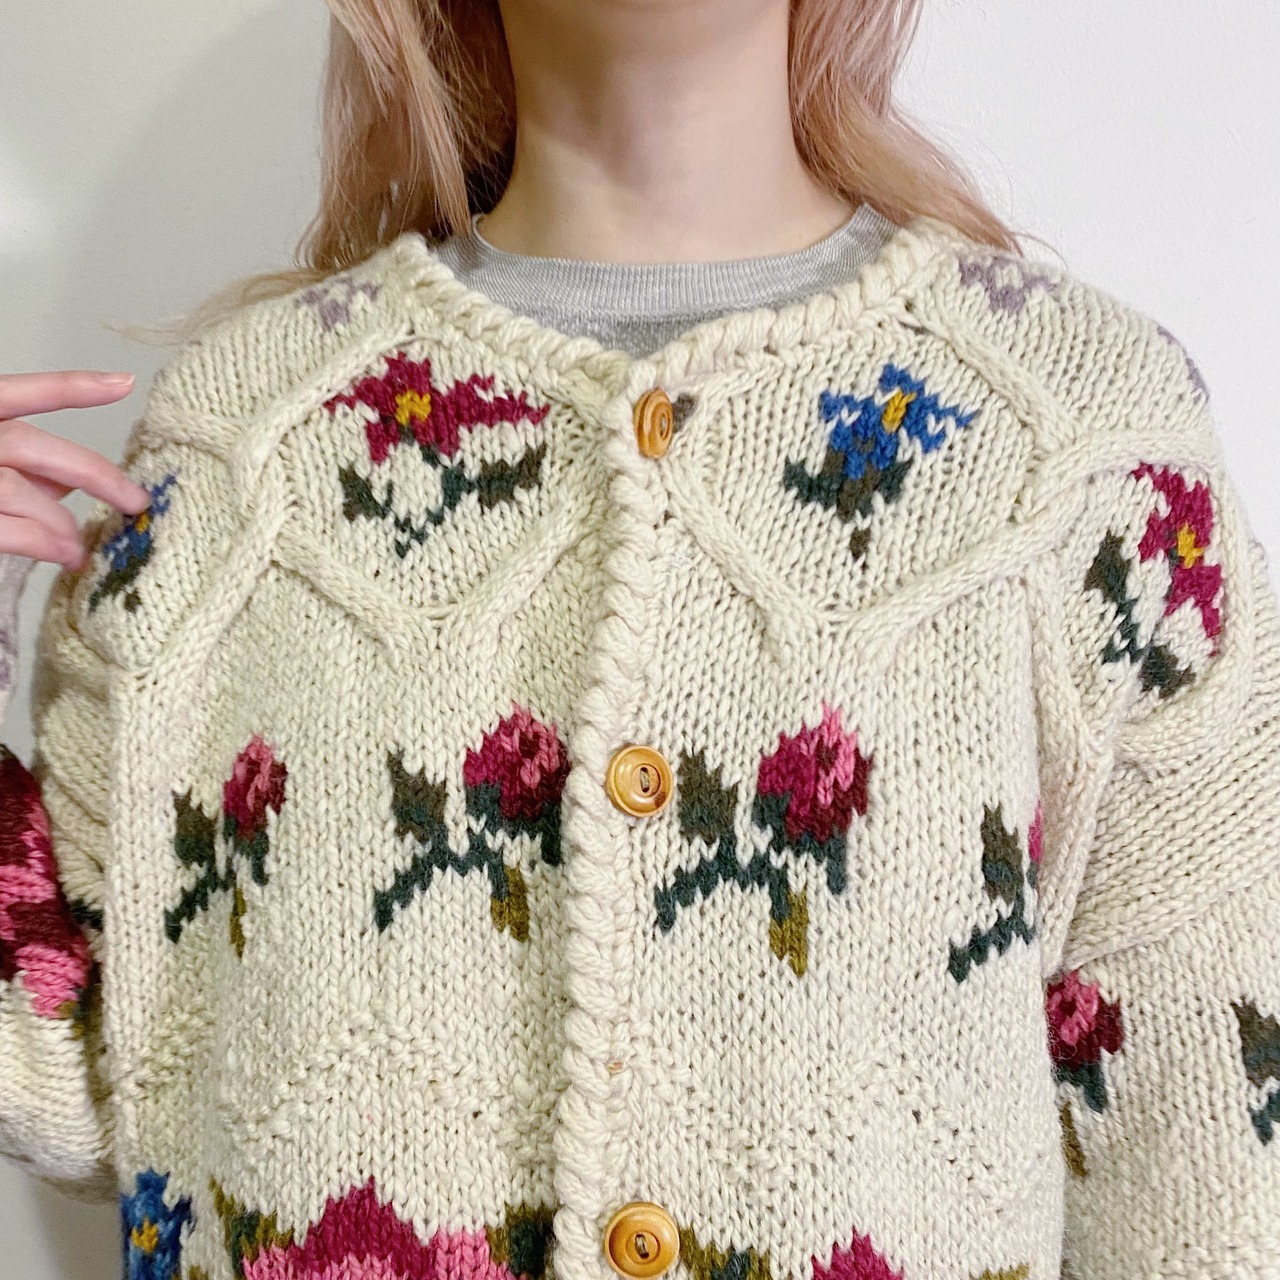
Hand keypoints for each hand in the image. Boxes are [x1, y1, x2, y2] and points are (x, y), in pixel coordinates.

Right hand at [0, 371, 153, 570]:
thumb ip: (14, 459)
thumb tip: (66, 482)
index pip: (20, 392)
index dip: (71, 386)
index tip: (123, 384)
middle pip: (33, 447)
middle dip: (95, 474)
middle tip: (135, 500)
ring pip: (19, 492)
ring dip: (61, 523)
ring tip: (81, 546)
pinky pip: (4, 531)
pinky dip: (40, 543)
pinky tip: (65, 554)